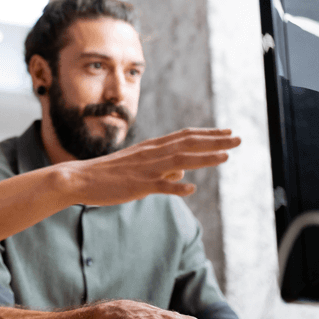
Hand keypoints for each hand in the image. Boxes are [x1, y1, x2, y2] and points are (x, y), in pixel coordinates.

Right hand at [73, 128, 241, 203]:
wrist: (80, 178)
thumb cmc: (109, 174)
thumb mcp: (139, 166)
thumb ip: (163, 166)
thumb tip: (185, 170)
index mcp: (151, 147)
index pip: (184, 136)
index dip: (207, 134)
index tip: (227, 132)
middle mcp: (151, 153)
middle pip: (188, 144)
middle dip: (215, 141)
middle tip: (238, 139)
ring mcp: (145, 169)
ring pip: (180, 160)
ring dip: (205, 158)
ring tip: (227, 157)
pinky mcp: (137, 185)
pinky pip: (160, 185)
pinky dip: (176, 185)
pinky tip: (191, 187)